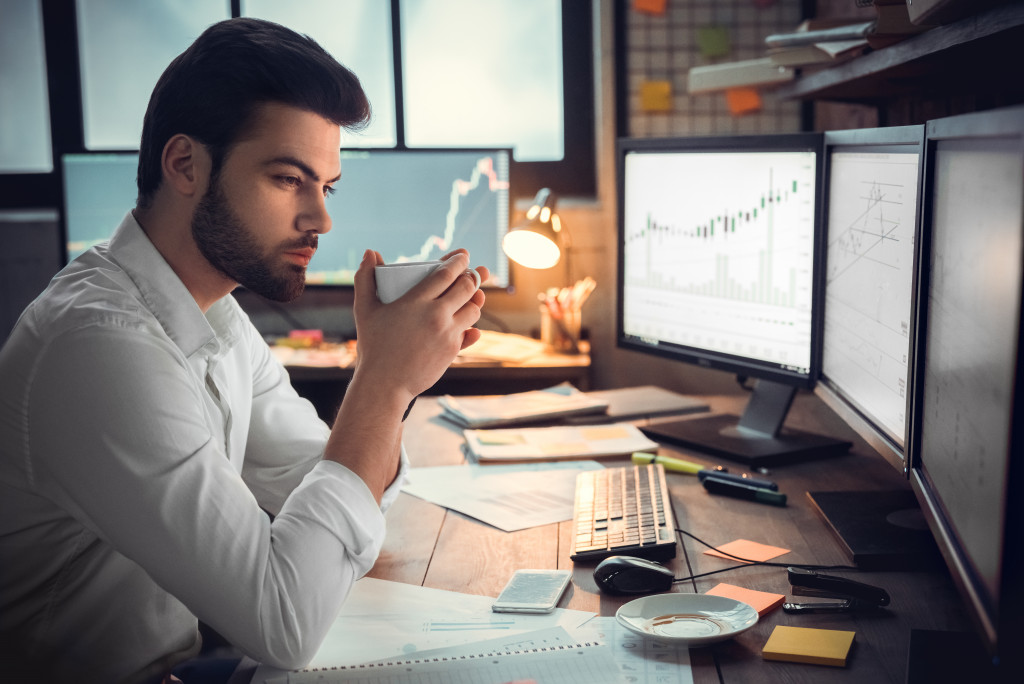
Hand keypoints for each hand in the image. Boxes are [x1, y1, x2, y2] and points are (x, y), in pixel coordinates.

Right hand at [352, 249, 487, 402]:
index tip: (463, 255)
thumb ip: (365, 279)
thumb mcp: (364, 310)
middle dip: (473, 276)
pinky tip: (470, 326)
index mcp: (416, 300)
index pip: (446, 273)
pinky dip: (472, 327)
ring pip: (473, 310)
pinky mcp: (452, 350)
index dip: (459, 261)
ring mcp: (447, 333)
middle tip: (475, 271)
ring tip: (472, 296)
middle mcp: (436, 314)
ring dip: (474, 300)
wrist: (384, 384)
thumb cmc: (373, 346)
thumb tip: (370, 252)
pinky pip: (470, 333)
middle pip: (466, 287)